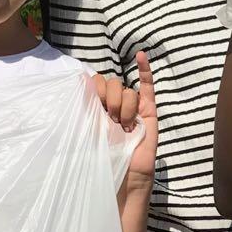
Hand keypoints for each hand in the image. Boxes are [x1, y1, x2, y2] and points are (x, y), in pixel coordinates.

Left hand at [92, 51, 157, 185]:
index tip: (95, 105)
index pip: (96, 83)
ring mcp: (133, 108)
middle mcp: (114, 106)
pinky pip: (148, 87)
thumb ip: (85, 105)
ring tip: (125, 125)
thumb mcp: (87, 129)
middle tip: (111, 119)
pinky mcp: (149, 113)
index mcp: (97, 109)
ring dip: (125, 106)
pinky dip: (145, 71)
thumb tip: (82, 78)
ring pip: (128, 91)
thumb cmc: (102, 158)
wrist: (122, 176)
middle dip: (110, 99)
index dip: (95, 90)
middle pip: (113, 84)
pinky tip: (141, 56)